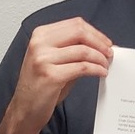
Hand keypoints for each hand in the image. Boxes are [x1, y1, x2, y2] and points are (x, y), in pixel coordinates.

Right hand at [5, 18, 112, 133]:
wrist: (24, 109)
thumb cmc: (40, 86)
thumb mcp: (53, 60)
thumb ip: (73, 50)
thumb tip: (101, 46)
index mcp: (40, 35)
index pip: (75, 24)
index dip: (95, 33)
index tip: (106, 43)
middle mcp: (39, 44)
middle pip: (79, 32)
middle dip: (100, 42)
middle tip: (109, 53)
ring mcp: (43, 59)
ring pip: (83, 51)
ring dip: (100, 58)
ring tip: (106, 66)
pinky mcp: (51, 76)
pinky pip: (82, 67)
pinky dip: (96, 69)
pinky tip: (101, 73)